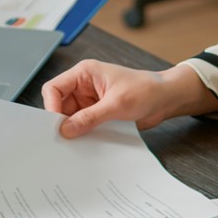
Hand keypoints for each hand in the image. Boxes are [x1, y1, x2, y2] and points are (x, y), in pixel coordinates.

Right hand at [41, 60, 217, 137]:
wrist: (166, 99)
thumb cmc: (146, 90)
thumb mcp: (116, 104)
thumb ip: (90, 117)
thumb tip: (67, 129)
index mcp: (84, 74)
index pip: (54, 88)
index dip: (51, 106)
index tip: (56, 125)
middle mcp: (84, 86)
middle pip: (59, 105)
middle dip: (61, 121)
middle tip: (63, 139)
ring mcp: (90, 101)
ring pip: (70, 117)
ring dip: (73, 129)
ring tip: (75, 143)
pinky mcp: (98, 114)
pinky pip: (83, 125)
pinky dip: (83, 134)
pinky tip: (86, 143)